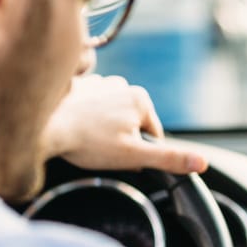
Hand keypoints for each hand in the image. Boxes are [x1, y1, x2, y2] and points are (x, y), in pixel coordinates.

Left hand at [41, 75, 208, 173]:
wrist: (44, 127)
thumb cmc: (87, 143)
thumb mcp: (134, 156)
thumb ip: (169, 159)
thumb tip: (201, 163)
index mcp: (140, 99)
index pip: (151, 135)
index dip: (138, 152)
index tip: (118, 155)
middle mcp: (122, 84)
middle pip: (131, 125)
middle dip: (120, 141)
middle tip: (100, 150)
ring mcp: (99, 83)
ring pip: (111, 118)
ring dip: (103, 130)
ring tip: (86, 140)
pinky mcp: (78, 87)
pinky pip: (91, 109)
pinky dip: (86, 120)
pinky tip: (75, 130)